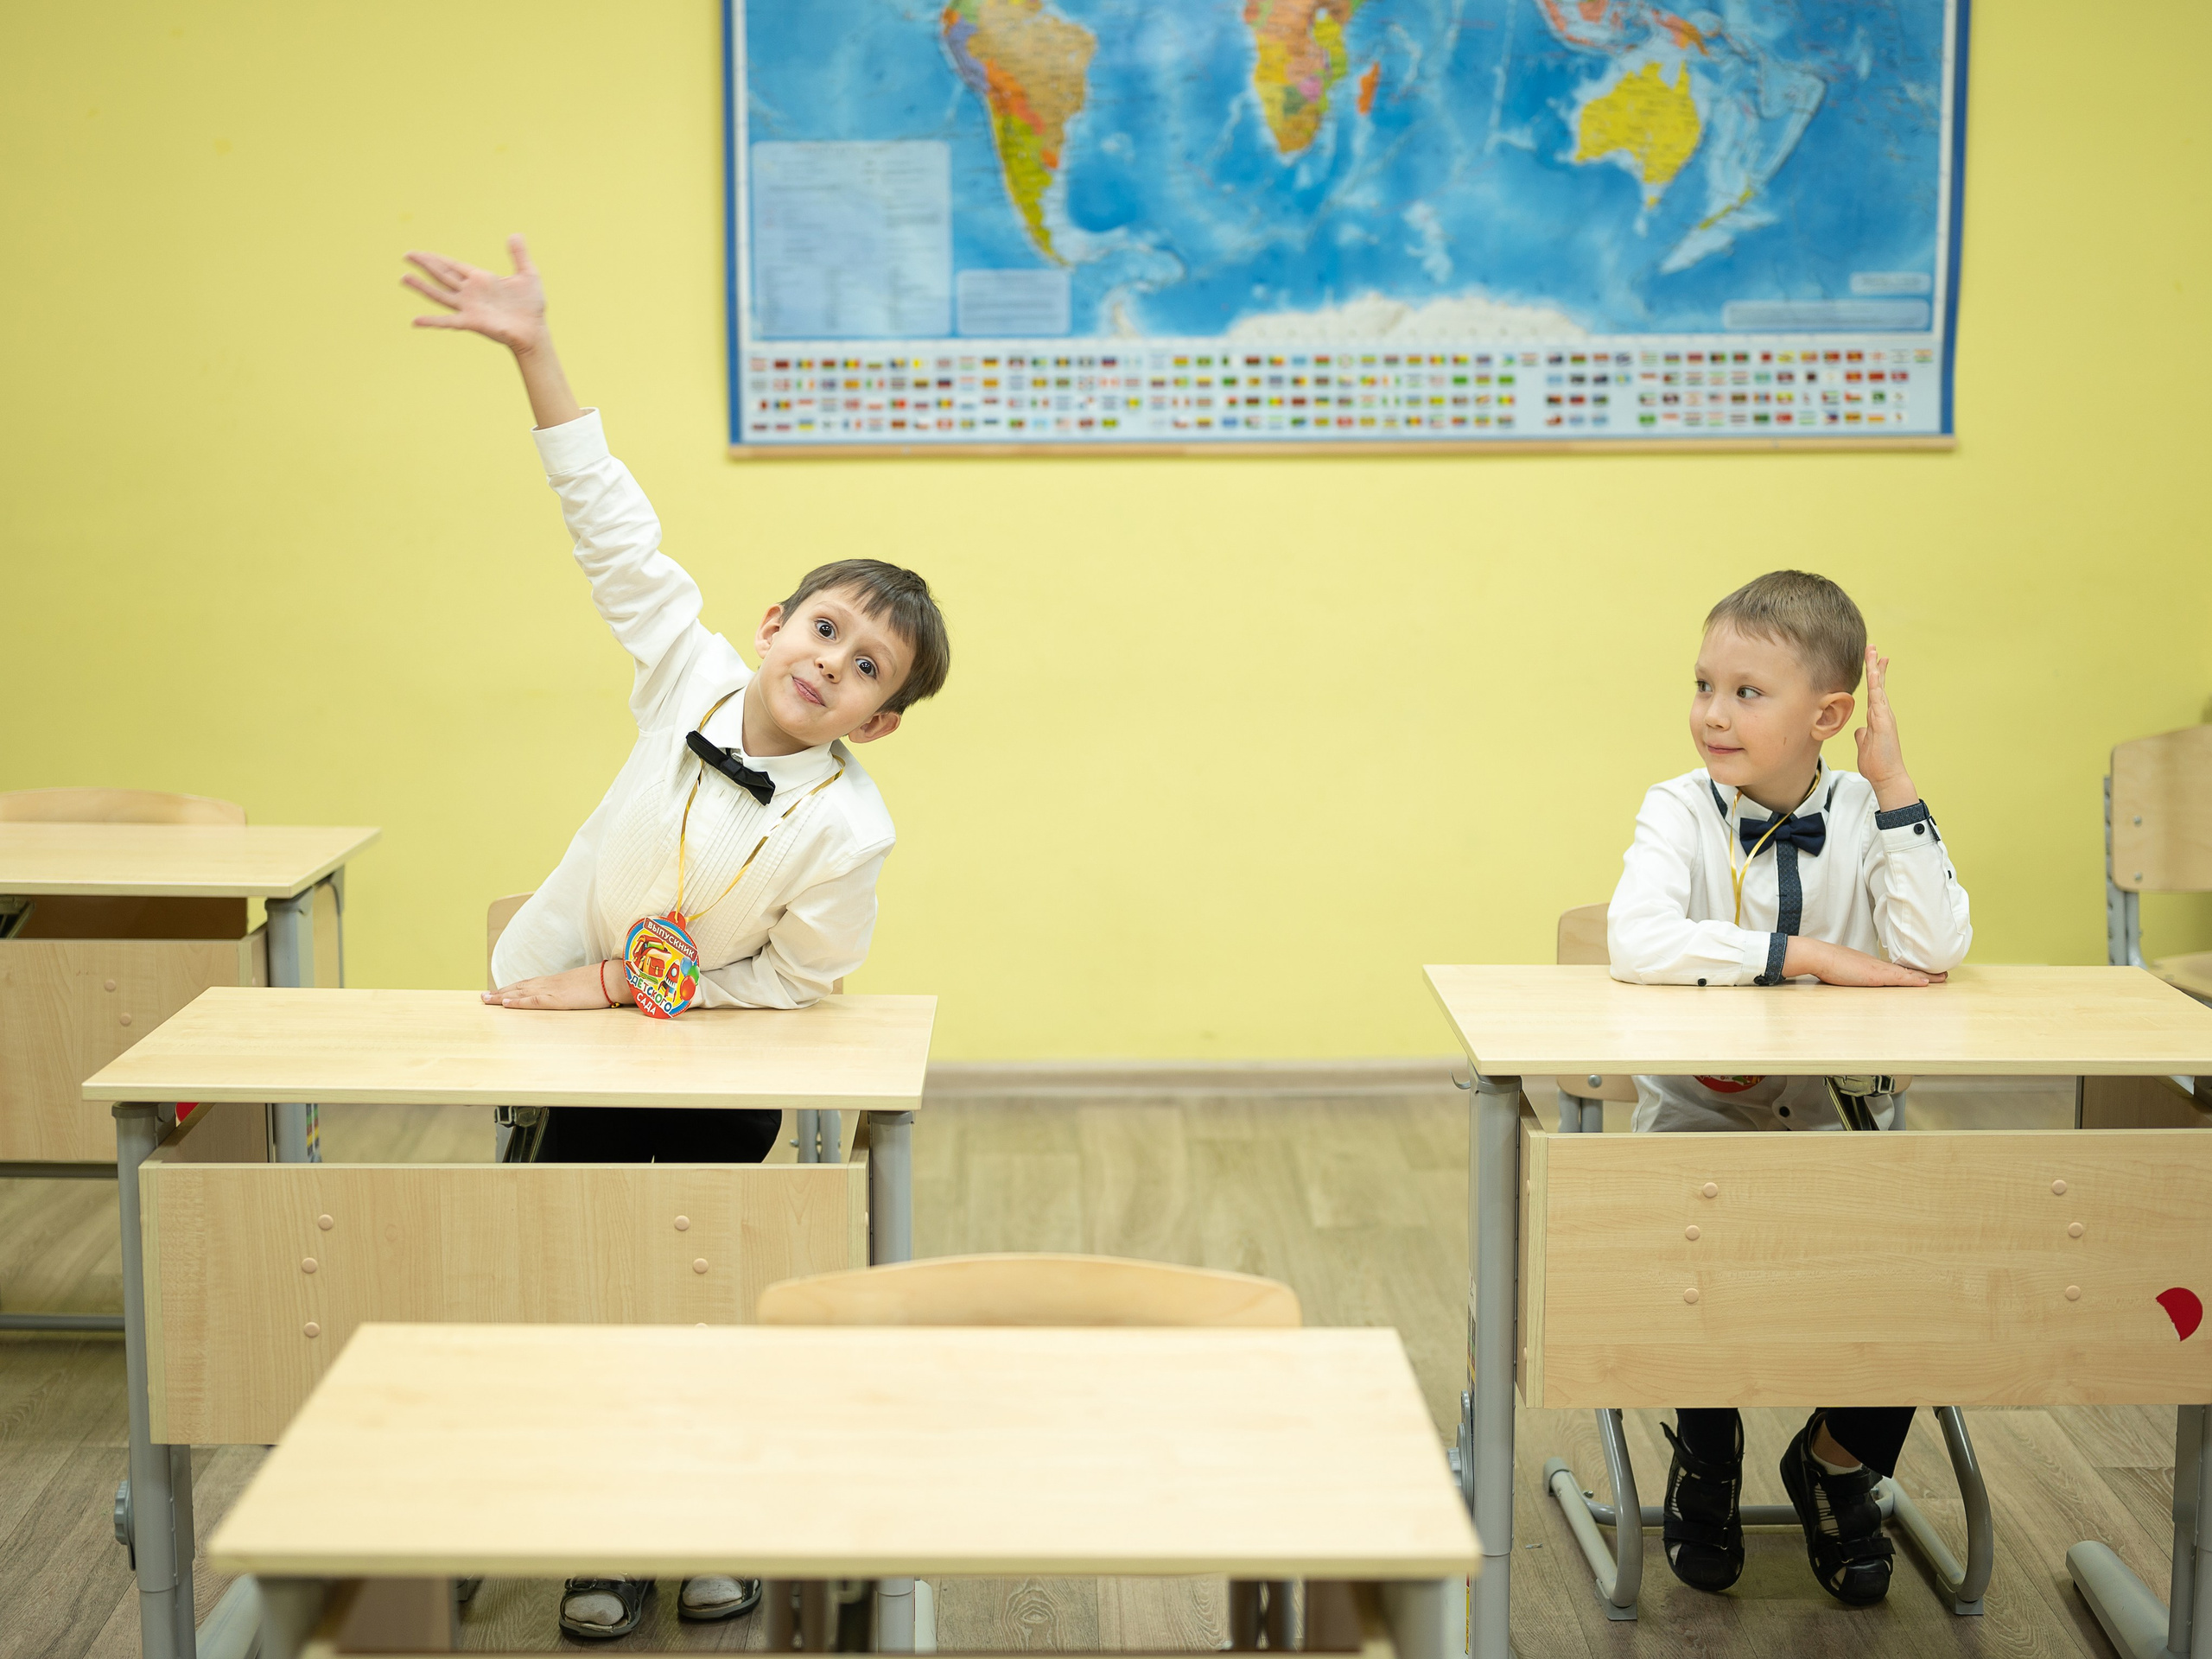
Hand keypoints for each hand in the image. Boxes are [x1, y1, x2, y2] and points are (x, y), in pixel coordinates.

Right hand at [403, 234, 547, 353]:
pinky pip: (448, 321)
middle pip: (442, 275)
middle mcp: (470, 292)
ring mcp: (469, 307)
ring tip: (404, 278)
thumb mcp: (528, 274)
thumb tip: (515, 234)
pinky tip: (415, 321)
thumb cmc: (531, 306)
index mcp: (480, 279)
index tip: (420, 253)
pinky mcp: (472, 322)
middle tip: (406, 255)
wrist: (536, 331)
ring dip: (422, 287)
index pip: (453, 266)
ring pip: (440, 294)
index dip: (436, 258)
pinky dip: (432, 321)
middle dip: (424, 265)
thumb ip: (519, 255)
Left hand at [482, 962, 633, 1009]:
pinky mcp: (558, 999)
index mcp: (558, 981)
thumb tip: (577, 995)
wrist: (615, 977)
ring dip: (501, 996)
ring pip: (520, 992)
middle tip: (482, 996)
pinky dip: (517, 1002)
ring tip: (485, 999)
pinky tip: (505, 1003)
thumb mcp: (587, 986)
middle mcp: (551, 983)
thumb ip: (577, 990)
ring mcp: (553, 990)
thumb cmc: (606, 982)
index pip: (530, 984)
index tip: (499, 991)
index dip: (513, 987)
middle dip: (500, 992)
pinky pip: (533, 1001)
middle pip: (520, 987)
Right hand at [1784, 937, 1945, 987]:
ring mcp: (1877, 970)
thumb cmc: (1824, 962)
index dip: (1908, 970)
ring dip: (1925, 976)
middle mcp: (1876, 965)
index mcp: (1868, 964)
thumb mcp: (1838, 968)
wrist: (1819, 955)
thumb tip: (1843, 976)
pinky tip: (1926, 983)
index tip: (1920, 972)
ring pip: (1907, 973)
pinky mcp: (1876, 976)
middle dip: (1924, 972)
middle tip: (1942, 974)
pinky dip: (1914, 980)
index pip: (1893, 968)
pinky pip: (1900, 979)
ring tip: (1942, 978)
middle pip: (1905, 969)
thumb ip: (1846, 972)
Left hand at [1852, 645, 1917, 811]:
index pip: (1874, 691)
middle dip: (1875, 664)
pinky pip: (1877, 698)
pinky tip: (1872, 672)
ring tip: (1873, 651)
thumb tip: (1859, 730)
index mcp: (1877, 716)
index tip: (1873, 660)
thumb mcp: (1864, 744)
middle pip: (1878, 683)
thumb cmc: (1877, 763)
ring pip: (1877, 686)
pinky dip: (1875, 684)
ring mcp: (1884, 715)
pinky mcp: (1883, 721)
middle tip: (1873, 646)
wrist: (1887, 776)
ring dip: (1874, 668)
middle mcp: (1882, 712)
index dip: (1873, 675)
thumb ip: (1862, 734)